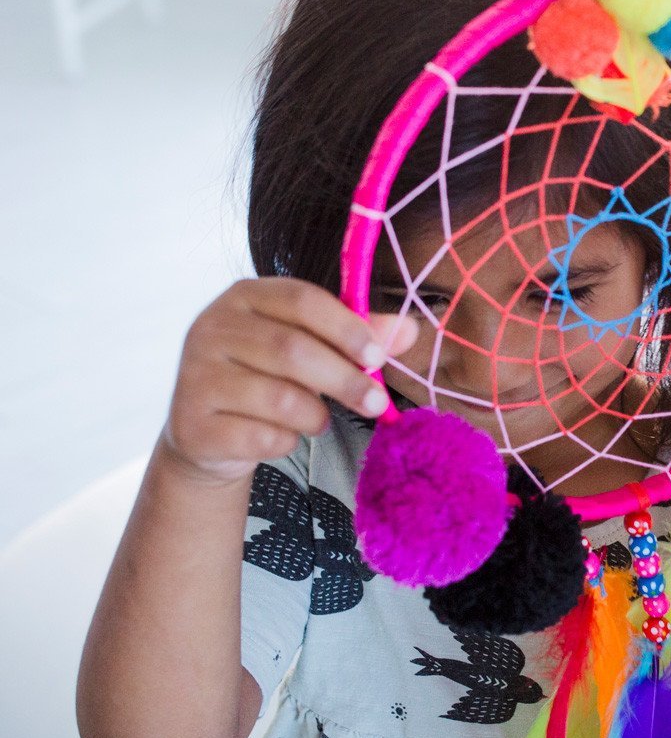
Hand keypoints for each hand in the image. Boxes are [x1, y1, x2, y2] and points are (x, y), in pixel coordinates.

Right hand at [163, 278, 415, 484]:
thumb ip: (359, 336)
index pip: (302, 299)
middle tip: (376, 402)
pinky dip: (285, 441)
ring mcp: (195, 375)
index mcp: (244, 296)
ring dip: (314, 415)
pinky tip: (282, 436)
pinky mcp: (191, 423)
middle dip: (344, 379)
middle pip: (292, 350)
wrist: (209, 434)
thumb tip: (410, 330)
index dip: (347, 328)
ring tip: (317, 419)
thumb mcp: (313, 349)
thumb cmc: (270, 379)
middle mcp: (211, 328)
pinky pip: (259, 436)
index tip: (379, 357)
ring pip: (278, 398)